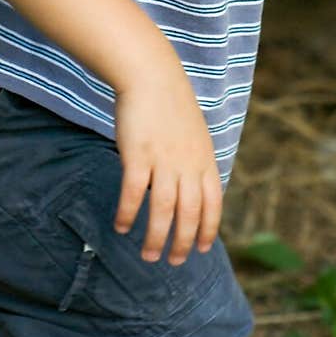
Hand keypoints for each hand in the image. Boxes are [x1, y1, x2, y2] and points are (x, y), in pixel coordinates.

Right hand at [112, 64, 222, 265]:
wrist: (152, 75)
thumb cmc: (170, 105)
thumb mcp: (195, 134)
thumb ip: (197, 161)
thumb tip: (194, 187)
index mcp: (205, 159)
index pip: (213, 204)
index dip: (209, 229)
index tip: (201, 249)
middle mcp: (188, 164)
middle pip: (189, 213)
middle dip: (182, 242)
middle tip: (172, 261)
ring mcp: (164, 160)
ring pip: (162, 210)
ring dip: (155, 237)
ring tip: (148, 255)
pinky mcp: (138, 154)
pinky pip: (133, 193)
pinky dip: (128, 213)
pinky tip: (121, 226)